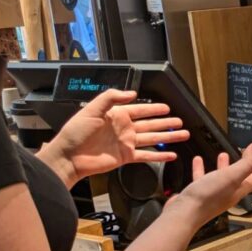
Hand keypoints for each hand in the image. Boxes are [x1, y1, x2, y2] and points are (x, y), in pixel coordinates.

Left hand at [38, 89, 189, 187]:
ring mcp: (126, 143)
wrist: (70, 156)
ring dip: (168, 137)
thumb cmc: (76, 133)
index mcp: (117, 115)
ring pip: (152, 139)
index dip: (154, 109)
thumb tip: (132, 93)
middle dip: (166, 123)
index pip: (140, 110)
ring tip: (182, 135)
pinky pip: (147, 156)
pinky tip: (171, 155)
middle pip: (150, 124)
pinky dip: (159, 156)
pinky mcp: (126, 157)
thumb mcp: (91, 109)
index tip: (167, 108)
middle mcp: (124, 129)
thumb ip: (111, 98)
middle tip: (180, 122)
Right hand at [167, 143, 251, 227]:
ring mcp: (212, 194)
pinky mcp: (198, 193)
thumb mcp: (232, 176)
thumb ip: (246, 163)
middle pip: (240, 178)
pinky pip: (202, 178)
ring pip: (221, 177)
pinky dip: (201, 168)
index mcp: (238, 190)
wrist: (185, 213)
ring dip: (224, 166)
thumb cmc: (208, 197)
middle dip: (244, 166)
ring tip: (223, 155)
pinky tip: (198, 161)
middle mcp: (227, 194)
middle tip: (247, 157)